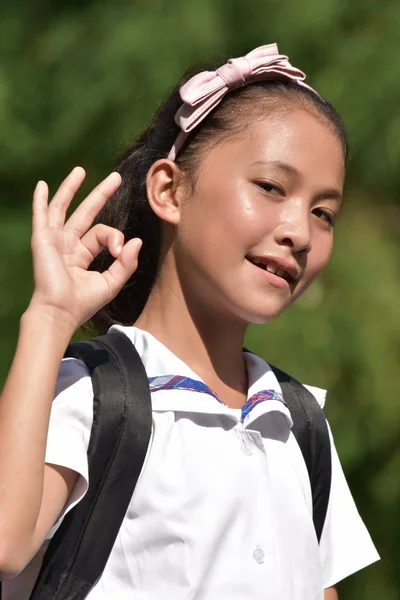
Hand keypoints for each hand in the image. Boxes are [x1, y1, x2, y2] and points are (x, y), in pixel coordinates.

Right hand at [28, 167, 141, 330]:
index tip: (119, 253)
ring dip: (71, 188)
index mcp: (81, 255)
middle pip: (86, 213)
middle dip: (100, 194)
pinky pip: (41, 216)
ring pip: (63, 208)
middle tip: (116, 178)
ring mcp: (53, 241)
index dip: (115, 238)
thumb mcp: (112, 282)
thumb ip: (126, 262)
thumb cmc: (83, 303)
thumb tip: (136, 240)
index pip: (102, 233)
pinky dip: (40, 200)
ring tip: (81, 170)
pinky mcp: (42, 240)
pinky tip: (41, 184)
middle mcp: (67, 245)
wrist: (60, 311)